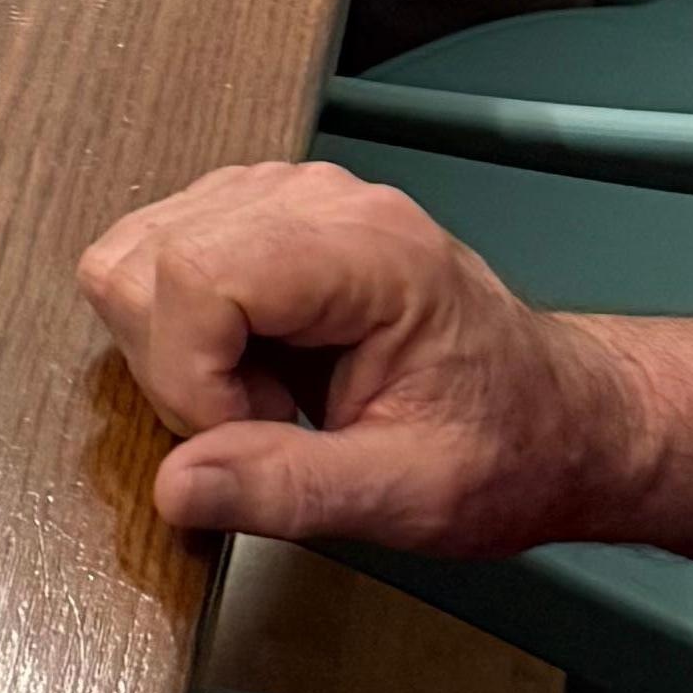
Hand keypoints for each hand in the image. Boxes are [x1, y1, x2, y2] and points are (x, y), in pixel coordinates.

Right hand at [75, 159, 640, 555]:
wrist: (558, 416)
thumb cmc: (505, 449)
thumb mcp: (413, 496)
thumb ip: (292, 489)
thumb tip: (175, 489)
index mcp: (366, 251)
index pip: (195, 274)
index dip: (190, 375)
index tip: (250, 437)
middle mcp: (314, 199)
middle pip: (145, 260)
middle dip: (177, 366)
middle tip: (264, 421)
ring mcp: (280, 196)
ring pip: (134, 254)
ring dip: (175, 348)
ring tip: (264, 394)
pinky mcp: (257, 213)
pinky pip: (157, 255)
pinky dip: (182, 329)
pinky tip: (256, 365)